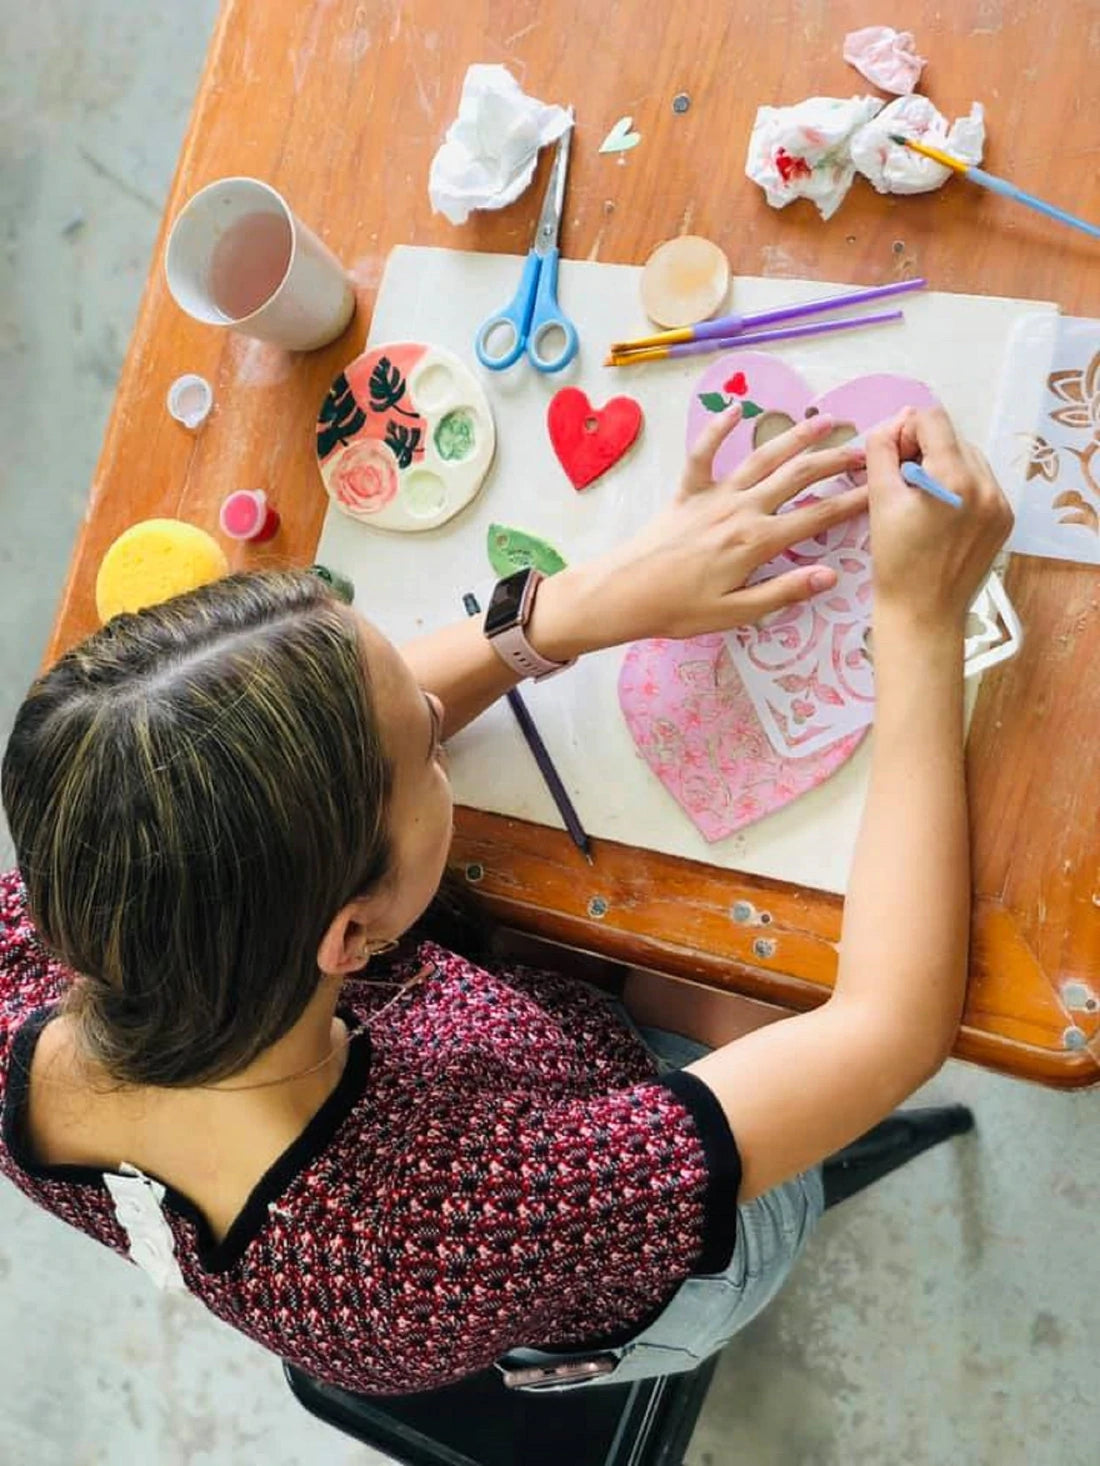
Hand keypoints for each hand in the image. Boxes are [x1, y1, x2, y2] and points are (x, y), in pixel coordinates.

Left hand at [532, 405, 867, 656]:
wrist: (622, 593)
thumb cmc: (678, 610)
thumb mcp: (735, 613)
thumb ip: (783, 592)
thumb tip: (830, 576)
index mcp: (756, 542)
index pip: (817, 517)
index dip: (852, 502)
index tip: (880, 488)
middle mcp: (740, 510)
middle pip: (797, 477)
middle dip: (834, 461)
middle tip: (865, 449)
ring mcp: (713, 496)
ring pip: (762, 458)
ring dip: (795, 437)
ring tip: (825, 421)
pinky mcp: (687, 492)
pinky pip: (703, 454)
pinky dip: (718, 429)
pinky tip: (737, 409)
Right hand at [865, 407, 1012, 636]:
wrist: (923, 613)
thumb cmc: (895, 561)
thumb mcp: (879, 500)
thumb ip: (883, 450)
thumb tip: (898, 420)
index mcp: (954, 478)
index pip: (933, 419)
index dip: (906, 430)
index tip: (893, 459)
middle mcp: (986, 485)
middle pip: (952, 438)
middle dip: (925, 450)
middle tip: (903, 483)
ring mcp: (1001, 503)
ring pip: (969, 459)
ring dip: (944, 467)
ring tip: (922, 500)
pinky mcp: (1005, 519)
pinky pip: (982, 484)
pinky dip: (960, 487)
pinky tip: (941, 514)